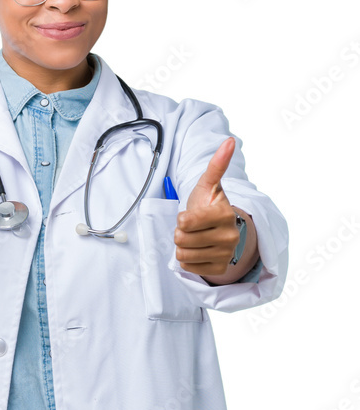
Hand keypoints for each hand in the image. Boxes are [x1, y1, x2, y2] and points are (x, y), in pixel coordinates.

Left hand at [173, 137, 240, 275]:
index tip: (190, 215)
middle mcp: (229, 236)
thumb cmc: (209, 204)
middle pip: (181, 239)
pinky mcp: (220, 268)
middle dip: (180, 232)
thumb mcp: (208, 185)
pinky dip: (188, 259)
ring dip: (183, 246)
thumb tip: (230, 141)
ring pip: (183, 254)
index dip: (181, 218)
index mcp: (224, 214)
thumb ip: (217, 164)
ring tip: (194, 238)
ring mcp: (226, 254)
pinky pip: (188, 267)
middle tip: (192, 227)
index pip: (184, 222)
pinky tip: (198, 250)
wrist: (220, 229)